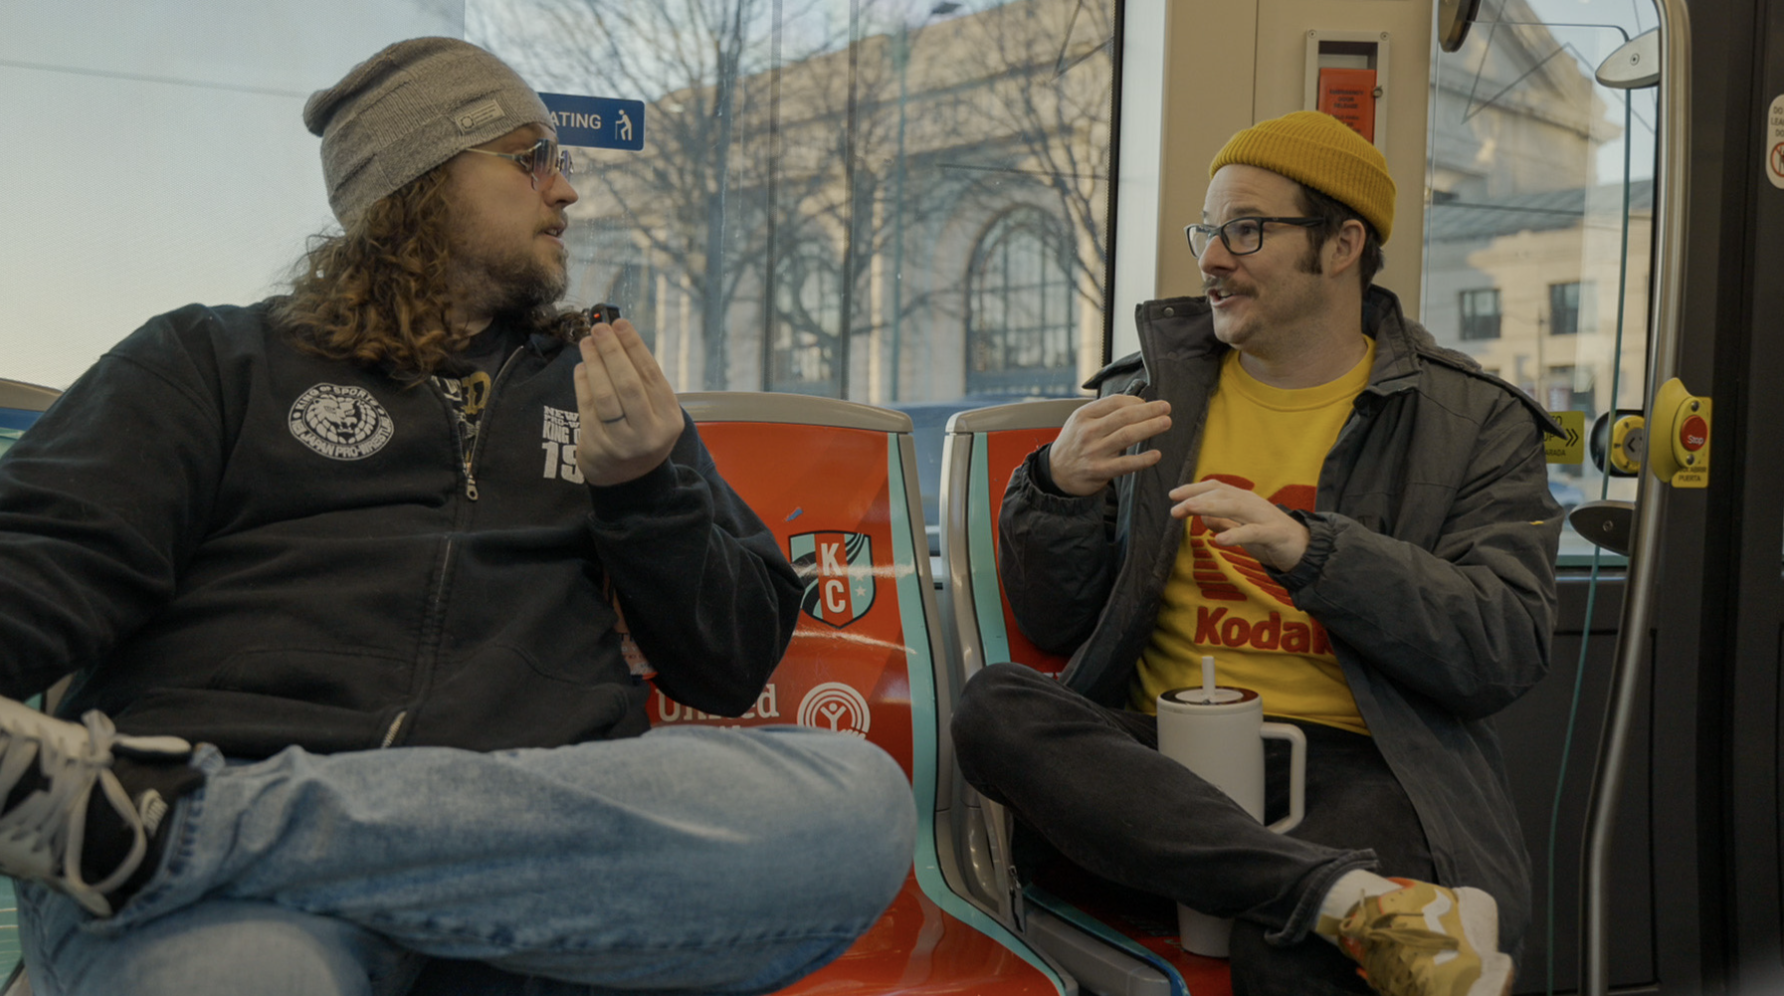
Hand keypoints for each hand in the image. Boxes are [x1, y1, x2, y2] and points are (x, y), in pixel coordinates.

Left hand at [573, 319, 681, 486]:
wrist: (629, 479)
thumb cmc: (642, 433)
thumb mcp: (656, 412)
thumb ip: (643, 382)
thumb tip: (618, 339)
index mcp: (669, 419)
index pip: (651, 375)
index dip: (634, 346)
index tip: (620, 324)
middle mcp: (649, 432)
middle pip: (628, 384)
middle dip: (612, 352)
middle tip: (599, 329)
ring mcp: (622, 442)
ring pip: (605, 396)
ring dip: (594, 365)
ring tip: (587, 343)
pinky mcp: (597, 447)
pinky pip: (587, 409)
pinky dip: (583, 384)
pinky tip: (581, 367)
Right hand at [1048, 395, 1172, 496]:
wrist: (1056, 472)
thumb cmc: (1074, 443)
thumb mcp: (1080, 421)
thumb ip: (1103, 413)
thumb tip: (1137, 405)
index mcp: (1084, 415)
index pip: (1115, 402)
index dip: (1136, 401)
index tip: (1149, 403)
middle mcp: (1088, 432)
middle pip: (1124, 416)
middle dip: (1149, 410)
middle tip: (1166, 408)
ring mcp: (1094, 451)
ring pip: (1127, 436)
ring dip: (1150, 427)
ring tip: (1166, 423)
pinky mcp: (1099, 471)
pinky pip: (1126, 464)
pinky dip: (1143, 459)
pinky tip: (1156, 454)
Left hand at [1168, 480, 1309, 571]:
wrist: (1305, 548)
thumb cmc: (1269, 537)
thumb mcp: (1241, 528)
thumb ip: (1224, 521)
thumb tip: (1203, 518)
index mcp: (1244, 500)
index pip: (1216, 488)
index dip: (1194, 489)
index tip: (1173, 495)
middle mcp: (1252, 503)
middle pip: (1221, 494)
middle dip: (1196, 499)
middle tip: (1174, 507)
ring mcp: (1264, 516)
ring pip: (1234, 507)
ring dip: (1210, 507)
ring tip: (1190, 510)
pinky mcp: (1274, 533)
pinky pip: (1252, 532)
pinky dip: (1235, 534)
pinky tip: (1218, 540)